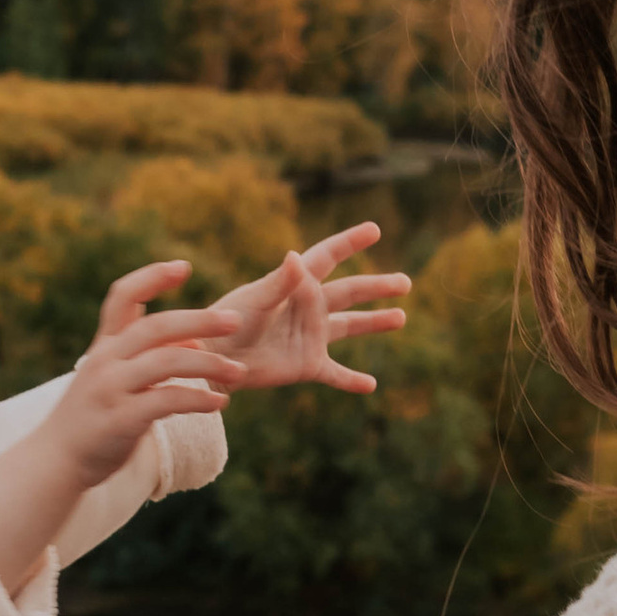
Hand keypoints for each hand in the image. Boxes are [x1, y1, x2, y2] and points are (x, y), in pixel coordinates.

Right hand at [47, 257, 246, 489]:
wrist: (55, 461)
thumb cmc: (92, 418)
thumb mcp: (115, 379)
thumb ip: (150, 355)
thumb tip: (196, 340)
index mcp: (104, 346)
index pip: (123, 296)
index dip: (152, 277)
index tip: (183, 267)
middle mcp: (105, 361)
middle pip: (156, 327)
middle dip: (200, 320)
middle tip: (236, 320)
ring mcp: (110, 389)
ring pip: (167, 362)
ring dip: (209, 364)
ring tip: (239, 372)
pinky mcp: (119, 419)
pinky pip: (167, 400)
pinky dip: (198, 399)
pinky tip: (219, 403)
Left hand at [211, 222, 407, 392]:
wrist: (211, 361)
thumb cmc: (226, 324)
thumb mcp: (254, 301)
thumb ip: (279, 282)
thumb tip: (296, 255)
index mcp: (296, 285)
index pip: (328, 257)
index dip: (350, 242)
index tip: (374, 229)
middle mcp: (307, 308)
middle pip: (350, 292)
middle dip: (377, 287)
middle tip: (405, 281)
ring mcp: (310, 337)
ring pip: (350, 327)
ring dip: (375, 322)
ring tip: (401, 317)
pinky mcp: (306, 365)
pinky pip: (335, 374)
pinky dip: (352, 380)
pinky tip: (371, 386)